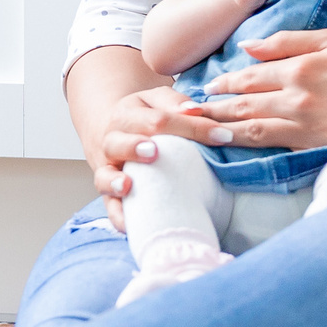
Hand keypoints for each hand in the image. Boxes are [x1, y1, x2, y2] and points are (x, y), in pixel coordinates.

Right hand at [88, 84, 236, 232]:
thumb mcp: (158, 101)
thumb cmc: (147, 117)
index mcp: (128, 114)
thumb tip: (196, 110)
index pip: (158, 119)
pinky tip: (129, 225)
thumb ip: (175, 102)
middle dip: (135, 146)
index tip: (222, 137)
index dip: (192, 127)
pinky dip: (118, 217)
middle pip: (121, 142)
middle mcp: (112, 141)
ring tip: (127, 185)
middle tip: (153, 151)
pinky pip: (109, 207)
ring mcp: (108, 169)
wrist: (116, 132)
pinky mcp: (109, 194)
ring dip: (115, 182)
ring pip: (104, 176)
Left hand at [195, 28, 326, 150]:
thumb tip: (246, 47)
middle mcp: (299, 98)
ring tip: (199, 130)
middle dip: (210, 108)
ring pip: (251, 129)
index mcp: (301, 67)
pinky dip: (249, 145)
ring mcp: (306, 126)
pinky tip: (233, 145)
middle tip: (185, 112)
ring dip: (221, 130)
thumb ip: (286, 41)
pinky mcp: (315, 146)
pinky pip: (274, 146)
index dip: (223, 83)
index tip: (205, 87)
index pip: (249, 76)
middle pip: (243, 105)